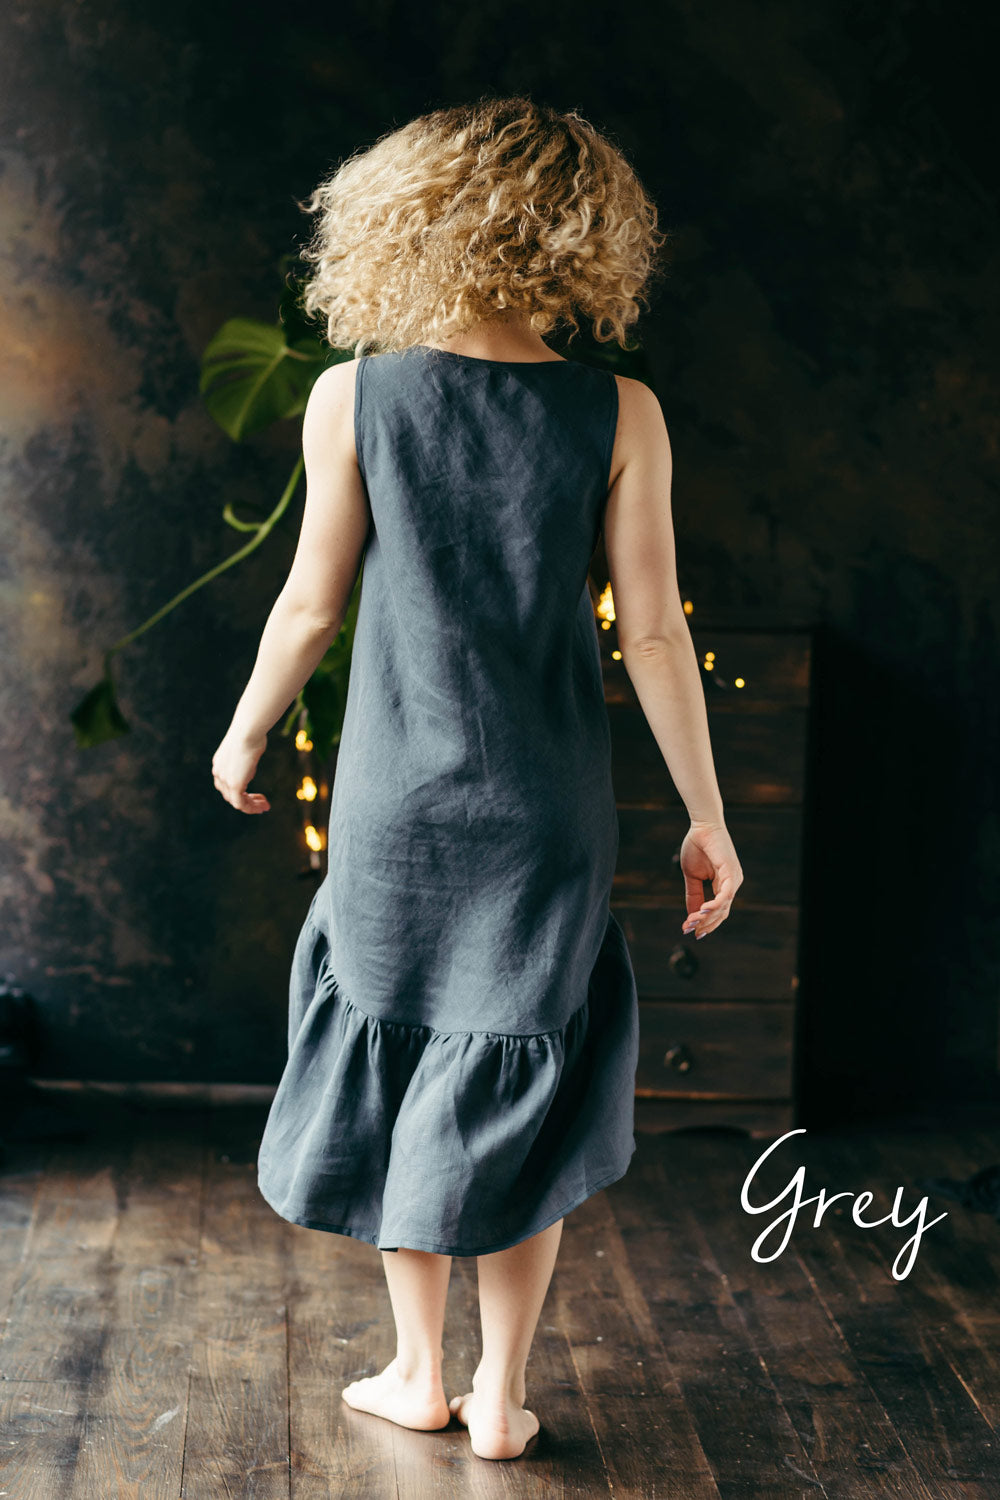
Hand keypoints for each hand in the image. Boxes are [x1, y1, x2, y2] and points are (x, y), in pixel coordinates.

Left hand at [211, 730, 270, 813]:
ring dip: (252, 806)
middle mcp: (219, 774)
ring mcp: (225, 780)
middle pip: (230, 796)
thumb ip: (245, 759)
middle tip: (262, 802)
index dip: (240, 792)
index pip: (226, 785)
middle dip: (247, 801)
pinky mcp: (234, 784)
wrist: (247, 732)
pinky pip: (241, 804)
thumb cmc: (250, 734)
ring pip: (236, 802)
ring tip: (265, 806)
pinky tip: (263, 806)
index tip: (254, 794)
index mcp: (219, 765)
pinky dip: (252, 808)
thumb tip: (250, 762)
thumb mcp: (246, 747)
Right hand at [679, 821, 742, 938]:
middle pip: (721, 913)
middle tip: (688, 929)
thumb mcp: (692, 876)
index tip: (688, 930)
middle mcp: (732, 884)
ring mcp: (734, 878)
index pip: (718, 911)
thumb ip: (693, 895)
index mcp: (725, 885)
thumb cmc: (697, 847)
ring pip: (723, 907)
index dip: (704, 922)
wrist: (701, 826)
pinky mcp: (731, 872)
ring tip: (691, 922)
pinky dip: (714, 905)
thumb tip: (691, 915)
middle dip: (704, 924)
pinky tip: (701, 911)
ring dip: (706, 917)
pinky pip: (725, 895)